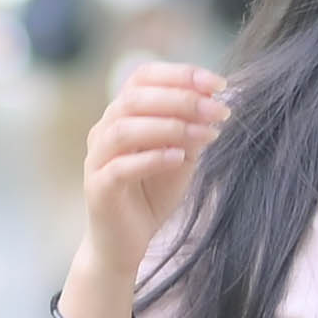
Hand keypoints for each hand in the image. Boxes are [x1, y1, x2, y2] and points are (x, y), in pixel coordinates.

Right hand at [70, 59, 227, 317]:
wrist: (125, 243)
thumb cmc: (152, 195)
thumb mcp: (181, 156)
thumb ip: (193, 130)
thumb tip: (217, 104)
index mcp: (122, 114)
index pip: (143, 76)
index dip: (180, 74)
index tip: (218, 84)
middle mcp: (104, 129)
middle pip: (136, 97)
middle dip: (183, 99)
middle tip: (219, 111)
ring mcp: (97, 158)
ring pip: (125, 128)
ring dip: (170, 126)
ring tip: (206, 134)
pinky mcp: (98, 188)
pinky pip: (121, 166)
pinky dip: (152, 158)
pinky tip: (179, 157)